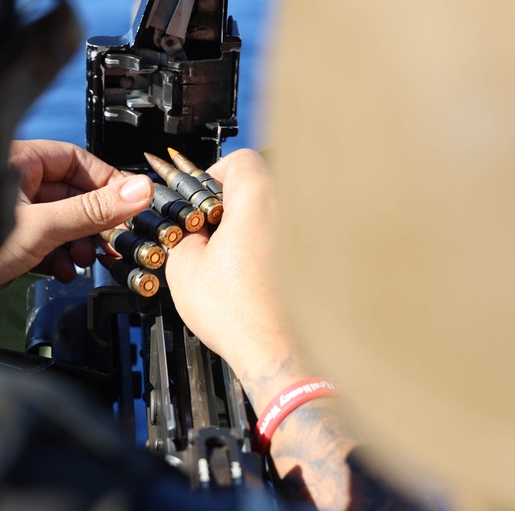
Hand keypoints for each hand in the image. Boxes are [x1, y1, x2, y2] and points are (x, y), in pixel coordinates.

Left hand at [0, 140, 152, 330]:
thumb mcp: (42, 227)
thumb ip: (91, 211)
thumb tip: (136, 192)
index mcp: (16, 164)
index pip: (75, 160)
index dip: (105, 181)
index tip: (130, 202)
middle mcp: (13, 186)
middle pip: (72, 193)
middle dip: (95, 219)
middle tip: (115, 238)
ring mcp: (10, 217)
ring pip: (62, 222)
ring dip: (80, 242)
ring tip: (87, 259)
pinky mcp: (7, 246)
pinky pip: (46, 245)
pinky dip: (60, 258)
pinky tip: (63, 272)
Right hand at [167, 150, 365, 507]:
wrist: (279, 354)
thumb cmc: (241, 316)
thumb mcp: (183, 269)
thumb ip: (185, 237)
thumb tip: (195, 236)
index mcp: (258, 197)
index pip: (238, 159)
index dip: (214, 176)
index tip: (204, 200)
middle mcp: (294, 204)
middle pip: (263, 184)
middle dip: (238, 205)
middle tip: (218, 232)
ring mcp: (318, 229)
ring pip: (284, 211)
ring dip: (262, 226)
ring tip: (241, 260)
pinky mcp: (332, 255)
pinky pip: (303, 236)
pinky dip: (283, 248)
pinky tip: (265, 277)